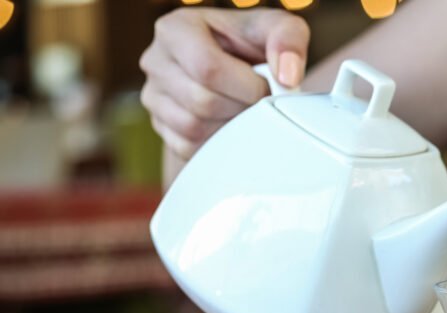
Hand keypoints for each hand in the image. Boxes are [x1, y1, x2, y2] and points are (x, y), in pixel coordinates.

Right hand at [140, 8, 308, 159]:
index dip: (246, 86)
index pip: (207, 67)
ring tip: (242, 108)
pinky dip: (215, 143)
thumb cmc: (251, 45)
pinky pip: (187, 148)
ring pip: (193, 128)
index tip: (266, 87)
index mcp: (176, 29)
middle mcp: (156, 61)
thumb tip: (287, 76)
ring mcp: (154, 96)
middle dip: (241, 108)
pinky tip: (228, 123)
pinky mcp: (161, 127)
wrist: (236, 68)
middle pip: (201, 101)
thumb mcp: (275, 27)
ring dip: (229, 127)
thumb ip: (288, 39)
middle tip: (257, 100)